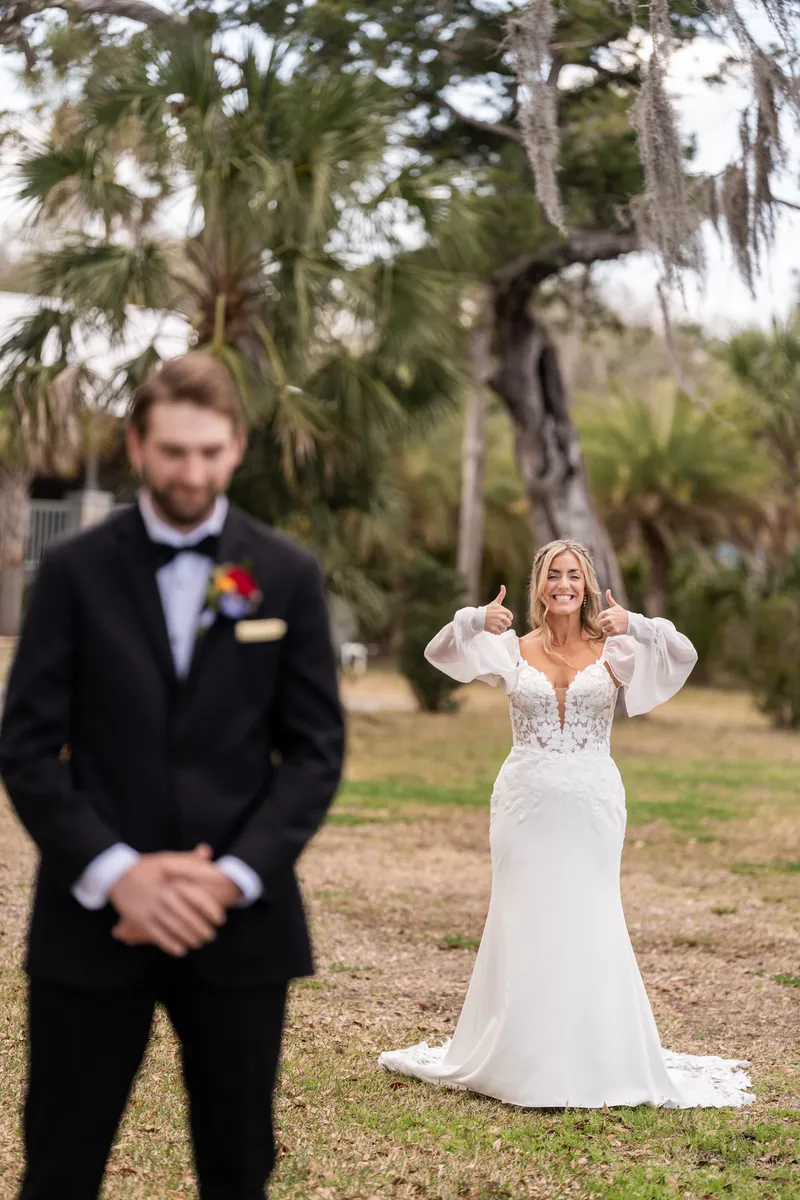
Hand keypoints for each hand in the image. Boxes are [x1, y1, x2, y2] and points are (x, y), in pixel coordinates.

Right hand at [110, 845, 228, 956]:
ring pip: (175, 928)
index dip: (212, 911)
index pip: (198, 898)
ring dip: (189, 938)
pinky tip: (181, 950)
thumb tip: (208, 852)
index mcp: (173, 880)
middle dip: (202, 930)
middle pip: (188, 917)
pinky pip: (158, 935)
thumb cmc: (146, 866)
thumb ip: (189, 859)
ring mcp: (152, 908)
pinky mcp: (140, 919)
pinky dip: (171, 945)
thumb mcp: (167, 858)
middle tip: (210, 936)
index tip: (220, 919)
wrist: (116, 874)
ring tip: (198, 943)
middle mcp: (164, 895)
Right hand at [484, 585, 513, 634]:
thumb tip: (503, 586)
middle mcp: (502, 617)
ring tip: (495, 625)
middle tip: (498, 622)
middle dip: (504, 623)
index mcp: (504, 611)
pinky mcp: (494, 629)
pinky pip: (500, 633)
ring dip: (500, 628)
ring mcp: (498, 624)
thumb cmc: (487, 609)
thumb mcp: (495, 602)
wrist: (477, 617)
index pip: (511, 617)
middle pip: (508, 623)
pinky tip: (493, 628)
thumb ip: (501, 595)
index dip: (506, 617)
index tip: (501, 617)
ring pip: (504, 629)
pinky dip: (497, 632)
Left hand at [597, 590, 628, 637]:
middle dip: (604, 625)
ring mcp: (611, 625)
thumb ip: (610, 599)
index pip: (599, 618)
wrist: (632, 622)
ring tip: (614, 626)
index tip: (608, 619)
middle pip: (600, 624)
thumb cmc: (622, 614)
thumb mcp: (616, 606)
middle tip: (610, 624)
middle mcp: (608, 619)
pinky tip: (616, 630)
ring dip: (608, 629)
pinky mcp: (615, 631)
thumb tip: (607, 590)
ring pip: (604, 629)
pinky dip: (611, 633)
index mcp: (607, 612)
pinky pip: (608, 634)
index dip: (602, 619)